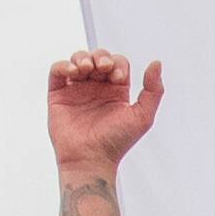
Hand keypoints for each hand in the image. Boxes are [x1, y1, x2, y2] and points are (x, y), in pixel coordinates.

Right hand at [44, 49, 162, 184]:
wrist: (91, 159)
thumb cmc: (116, 142)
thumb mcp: (143, 116)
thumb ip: (153, 90)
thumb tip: (156, 62)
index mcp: (116, 91)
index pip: (118, 63)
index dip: (118, 64)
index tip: (118, 79)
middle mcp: (96, 88)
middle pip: (98, 56)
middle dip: (101, 56)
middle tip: (103, 68)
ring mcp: (77, 90)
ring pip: (78, 59)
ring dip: (82, 57)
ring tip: (86, 68)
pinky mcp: (58, 95)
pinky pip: (57, 70)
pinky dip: (64, 65)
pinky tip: (74, 72)